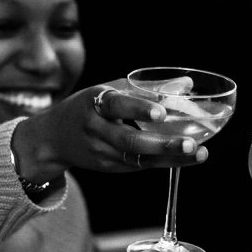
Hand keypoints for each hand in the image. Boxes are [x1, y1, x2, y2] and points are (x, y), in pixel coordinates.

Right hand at [9, 80, 208, 182]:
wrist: (53, 138)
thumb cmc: (89, 106)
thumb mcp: (109, 90)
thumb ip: (146, 88)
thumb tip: (186, 83)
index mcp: (94, 102)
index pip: (116, 105)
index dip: (138, 109)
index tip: (161, 112)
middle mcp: (95, 129)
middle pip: (128, 140)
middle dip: (162, 143)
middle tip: (190, 142)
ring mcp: (101, 152)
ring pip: (137, 158)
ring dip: (170, 157)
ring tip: (198, 152)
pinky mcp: (109, 167)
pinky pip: (139, 165)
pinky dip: (164, 162)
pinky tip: (187, 158)